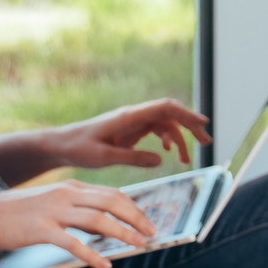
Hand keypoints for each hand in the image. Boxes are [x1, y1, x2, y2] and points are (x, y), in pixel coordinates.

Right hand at [0, 180, 157, 267]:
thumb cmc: (21, 211)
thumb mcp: (55, 202)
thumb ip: (79, 209)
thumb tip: (104, 225)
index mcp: (73, 187)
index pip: (112, 193)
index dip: (134, 207)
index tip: (147, 220)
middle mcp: (67, 195)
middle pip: (111, 202)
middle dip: (136, 218)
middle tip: (151, 233)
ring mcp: (55, 211)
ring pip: (98, 220)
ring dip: (122, 234)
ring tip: (137, 245)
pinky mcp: (42, 229)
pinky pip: (73, 243)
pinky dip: (92, 254)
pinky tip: (104, 265)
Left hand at [50, 97, 212, 169]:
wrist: (61, 145)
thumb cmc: (79, 148)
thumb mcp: (104, 158)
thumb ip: (133, 157)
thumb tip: (161, 159)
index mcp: (129, 117)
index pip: (165, 108)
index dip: (186, 113)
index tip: (203, 123)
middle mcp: (134, 116)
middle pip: (170, 114)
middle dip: (190, 125)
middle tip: (206, 141)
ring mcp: (133, 123)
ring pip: (165, 124)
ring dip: (179, 138)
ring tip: (186, 159)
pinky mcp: (130, 131)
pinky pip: (155, 131)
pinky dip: (166, 141)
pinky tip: (167, 154)